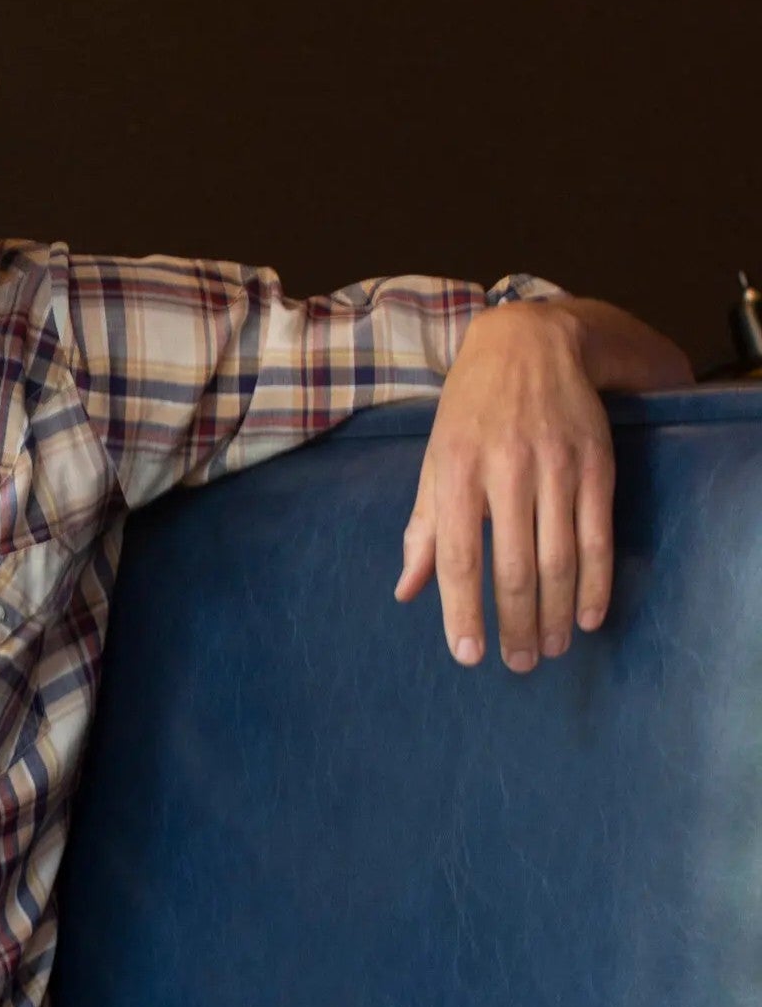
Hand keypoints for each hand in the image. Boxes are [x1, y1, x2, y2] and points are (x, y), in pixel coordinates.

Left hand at [394, 302, 614, 671]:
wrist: (532, 342)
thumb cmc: (471, 410)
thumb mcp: (434, 460)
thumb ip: (422, 529)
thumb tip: (406, 592)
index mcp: (456, 472)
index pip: (458, 557)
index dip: (462, 612)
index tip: (468, 656)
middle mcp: (506, 470)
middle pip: (514, 566)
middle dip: (515, 624)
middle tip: (516, 663)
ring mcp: (555, 467)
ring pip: (560, 558)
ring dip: (554, 613)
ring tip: (547, 649)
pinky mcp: (596, 465)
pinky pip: (599, 536)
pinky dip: (596, 584)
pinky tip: (586, 617)